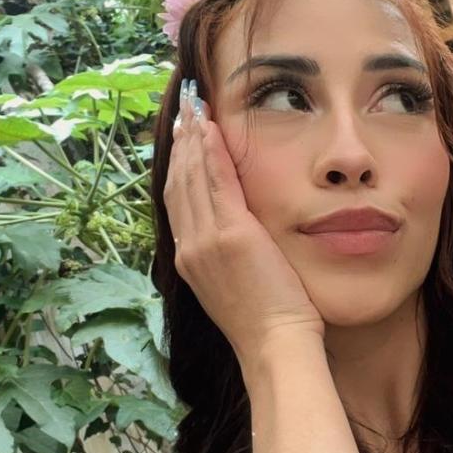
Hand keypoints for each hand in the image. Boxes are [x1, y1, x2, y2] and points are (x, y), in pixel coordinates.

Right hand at [163, 79, 324, 361]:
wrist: (274, 345)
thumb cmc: (268, 323)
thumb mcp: (235, 286)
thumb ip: (229, 257)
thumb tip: (238, 237)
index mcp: (189, 260)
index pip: (178, 201)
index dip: (179, 164)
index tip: (183, 136)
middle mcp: (189, 247)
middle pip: (178, 182)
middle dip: (181, 142)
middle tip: (184, 108)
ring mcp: (206, 240)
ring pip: (192, 176)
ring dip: (192, 137)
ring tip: (194, 106)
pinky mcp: (231, 234)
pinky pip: (215, 181)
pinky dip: (211, 150)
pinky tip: (211, 126)